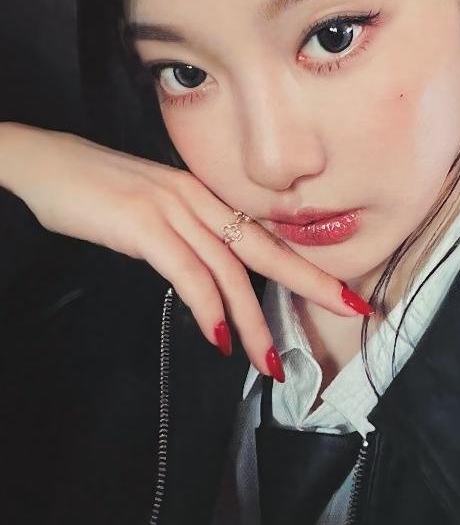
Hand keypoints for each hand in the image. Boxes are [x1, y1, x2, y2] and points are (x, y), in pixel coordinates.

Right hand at [0, 123, 372, 377]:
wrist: (43, 162)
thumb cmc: (93, 191)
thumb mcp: (150, 213)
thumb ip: (184, 239)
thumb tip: (207, 278)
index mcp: (204, 197)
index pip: (264, 237)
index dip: (305, 266)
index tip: (338, 291)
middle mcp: (198, 199)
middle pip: (266, 249)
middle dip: (311, 282)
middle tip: (350, 309)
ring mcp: (173, 209)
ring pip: (230, 272)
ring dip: (252, 322)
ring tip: (268, 362)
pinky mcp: (143, 224)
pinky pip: (187, 273)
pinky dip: (207, 308)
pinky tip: (217, 337)